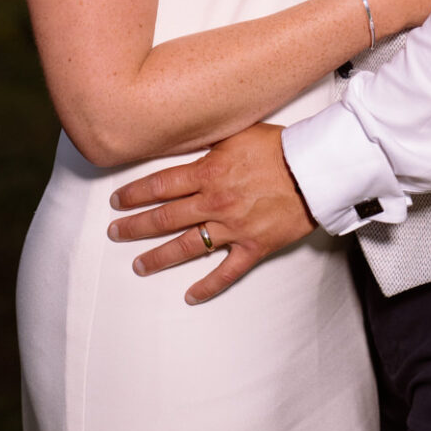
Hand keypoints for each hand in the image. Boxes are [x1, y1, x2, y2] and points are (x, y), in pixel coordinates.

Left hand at [106, 123, 312, 304]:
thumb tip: (184, 147)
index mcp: (209, 170)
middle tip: (115, 233)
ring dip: (159, 256)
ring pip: (188, 246)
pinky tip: (190, 296)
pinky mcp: (254, 246)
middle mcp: (215, 201)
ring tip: (139, 265)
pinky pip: (227, 272)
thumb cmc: (279, 146)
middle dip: (136, 226)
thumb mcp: (237, 134)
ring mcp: (234, 227)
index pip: (161, 185)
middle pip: (165, 217)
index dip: (135, 194)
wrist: (316, 169)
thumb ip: (209, 145)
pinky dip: (208, 286)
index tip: (118, 201)